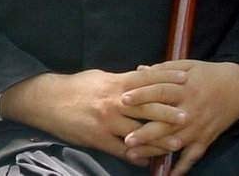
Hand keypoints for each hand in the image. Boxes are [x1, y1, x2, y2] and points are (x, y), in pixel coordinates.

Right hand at [0, 67, 187, 166]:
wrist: (49, 100)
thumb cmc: (77, 86)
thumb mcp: (101, 77)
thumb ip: (122, 80)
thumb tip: (141, 77)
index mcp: (115, 82)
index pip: (147, 79)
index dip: (167, 79)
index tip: (185, 79)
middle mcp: (114, 101)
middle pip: (147, 106)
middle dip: (169, 111)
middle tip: (189, 115)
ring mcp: (107, 122)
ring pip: (138, 132)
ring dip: (159, 139)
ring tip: (177, 143)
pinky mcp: (98, 139)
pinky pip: (121, 150)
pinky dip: (137, 156)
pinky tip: (149, 161)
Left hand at [122, 60, 238, 174]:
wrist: (238, 86)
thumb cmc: (208, 74)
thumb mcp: (186, 65)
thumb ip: (162, 69)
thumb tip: (138, 70)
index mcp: (184, 88)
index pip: (160, 91)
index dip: (142, 95)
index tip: (123, 99)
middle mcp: (190, 109)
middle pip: (164, 122)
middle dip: (145, 131)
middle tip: (126, 138)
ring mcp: (198, 126)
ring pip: (173, 141)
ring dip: (153, 149)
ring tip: (133, 154)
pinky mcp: (206, 139)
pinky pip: (192, 157)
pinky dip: (181, 168)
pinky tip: (167, 175)